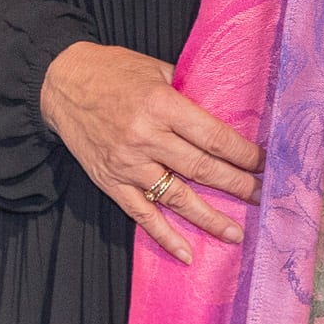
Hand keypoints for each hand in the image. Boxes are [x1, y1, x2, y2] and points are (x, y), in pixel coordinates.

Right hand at [39, 42, 262, 263]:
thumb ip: (186, 91)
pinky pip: (142, 215)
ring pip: (177, 197)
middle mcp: (146, 137)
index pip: (213, 137)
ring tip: (235, 233)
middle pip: (202, 169)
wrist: (59, 84)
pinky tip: (187, 254)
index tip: (264, 164)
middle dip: (237, 186)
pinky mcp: (110, 181)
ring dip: (210, 218)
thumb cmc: (111, 71)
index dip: (242, 154)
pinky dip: (165, 236)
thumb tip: (223, 111)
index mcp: (161, 105)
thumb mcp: (154, 69)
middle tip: (261, 197)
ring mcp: (128, 164)